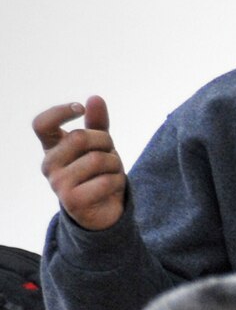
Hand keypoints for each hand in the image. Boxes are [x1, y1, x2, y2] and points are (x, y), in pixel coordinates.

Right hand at [33, 96, 126, 230]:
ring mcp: (57, 184)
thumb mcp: (100, 146)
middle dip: (106, 142)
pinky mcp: (71, 201)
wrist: (104, 211)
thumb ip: (97, 123)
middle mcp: (49, 164)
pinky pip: (105, 182)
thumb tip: (95, 97)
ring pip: (96, 159)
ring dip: (115, 165)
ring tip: (113, 173)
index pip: (42, 124)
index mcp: (51, 147)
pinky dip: (118, 182)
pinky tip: (113, 188)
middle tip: (111, 153)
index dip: (60, 111)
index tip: (80, 108)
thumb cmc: (99, 173)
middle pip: (79, 137)